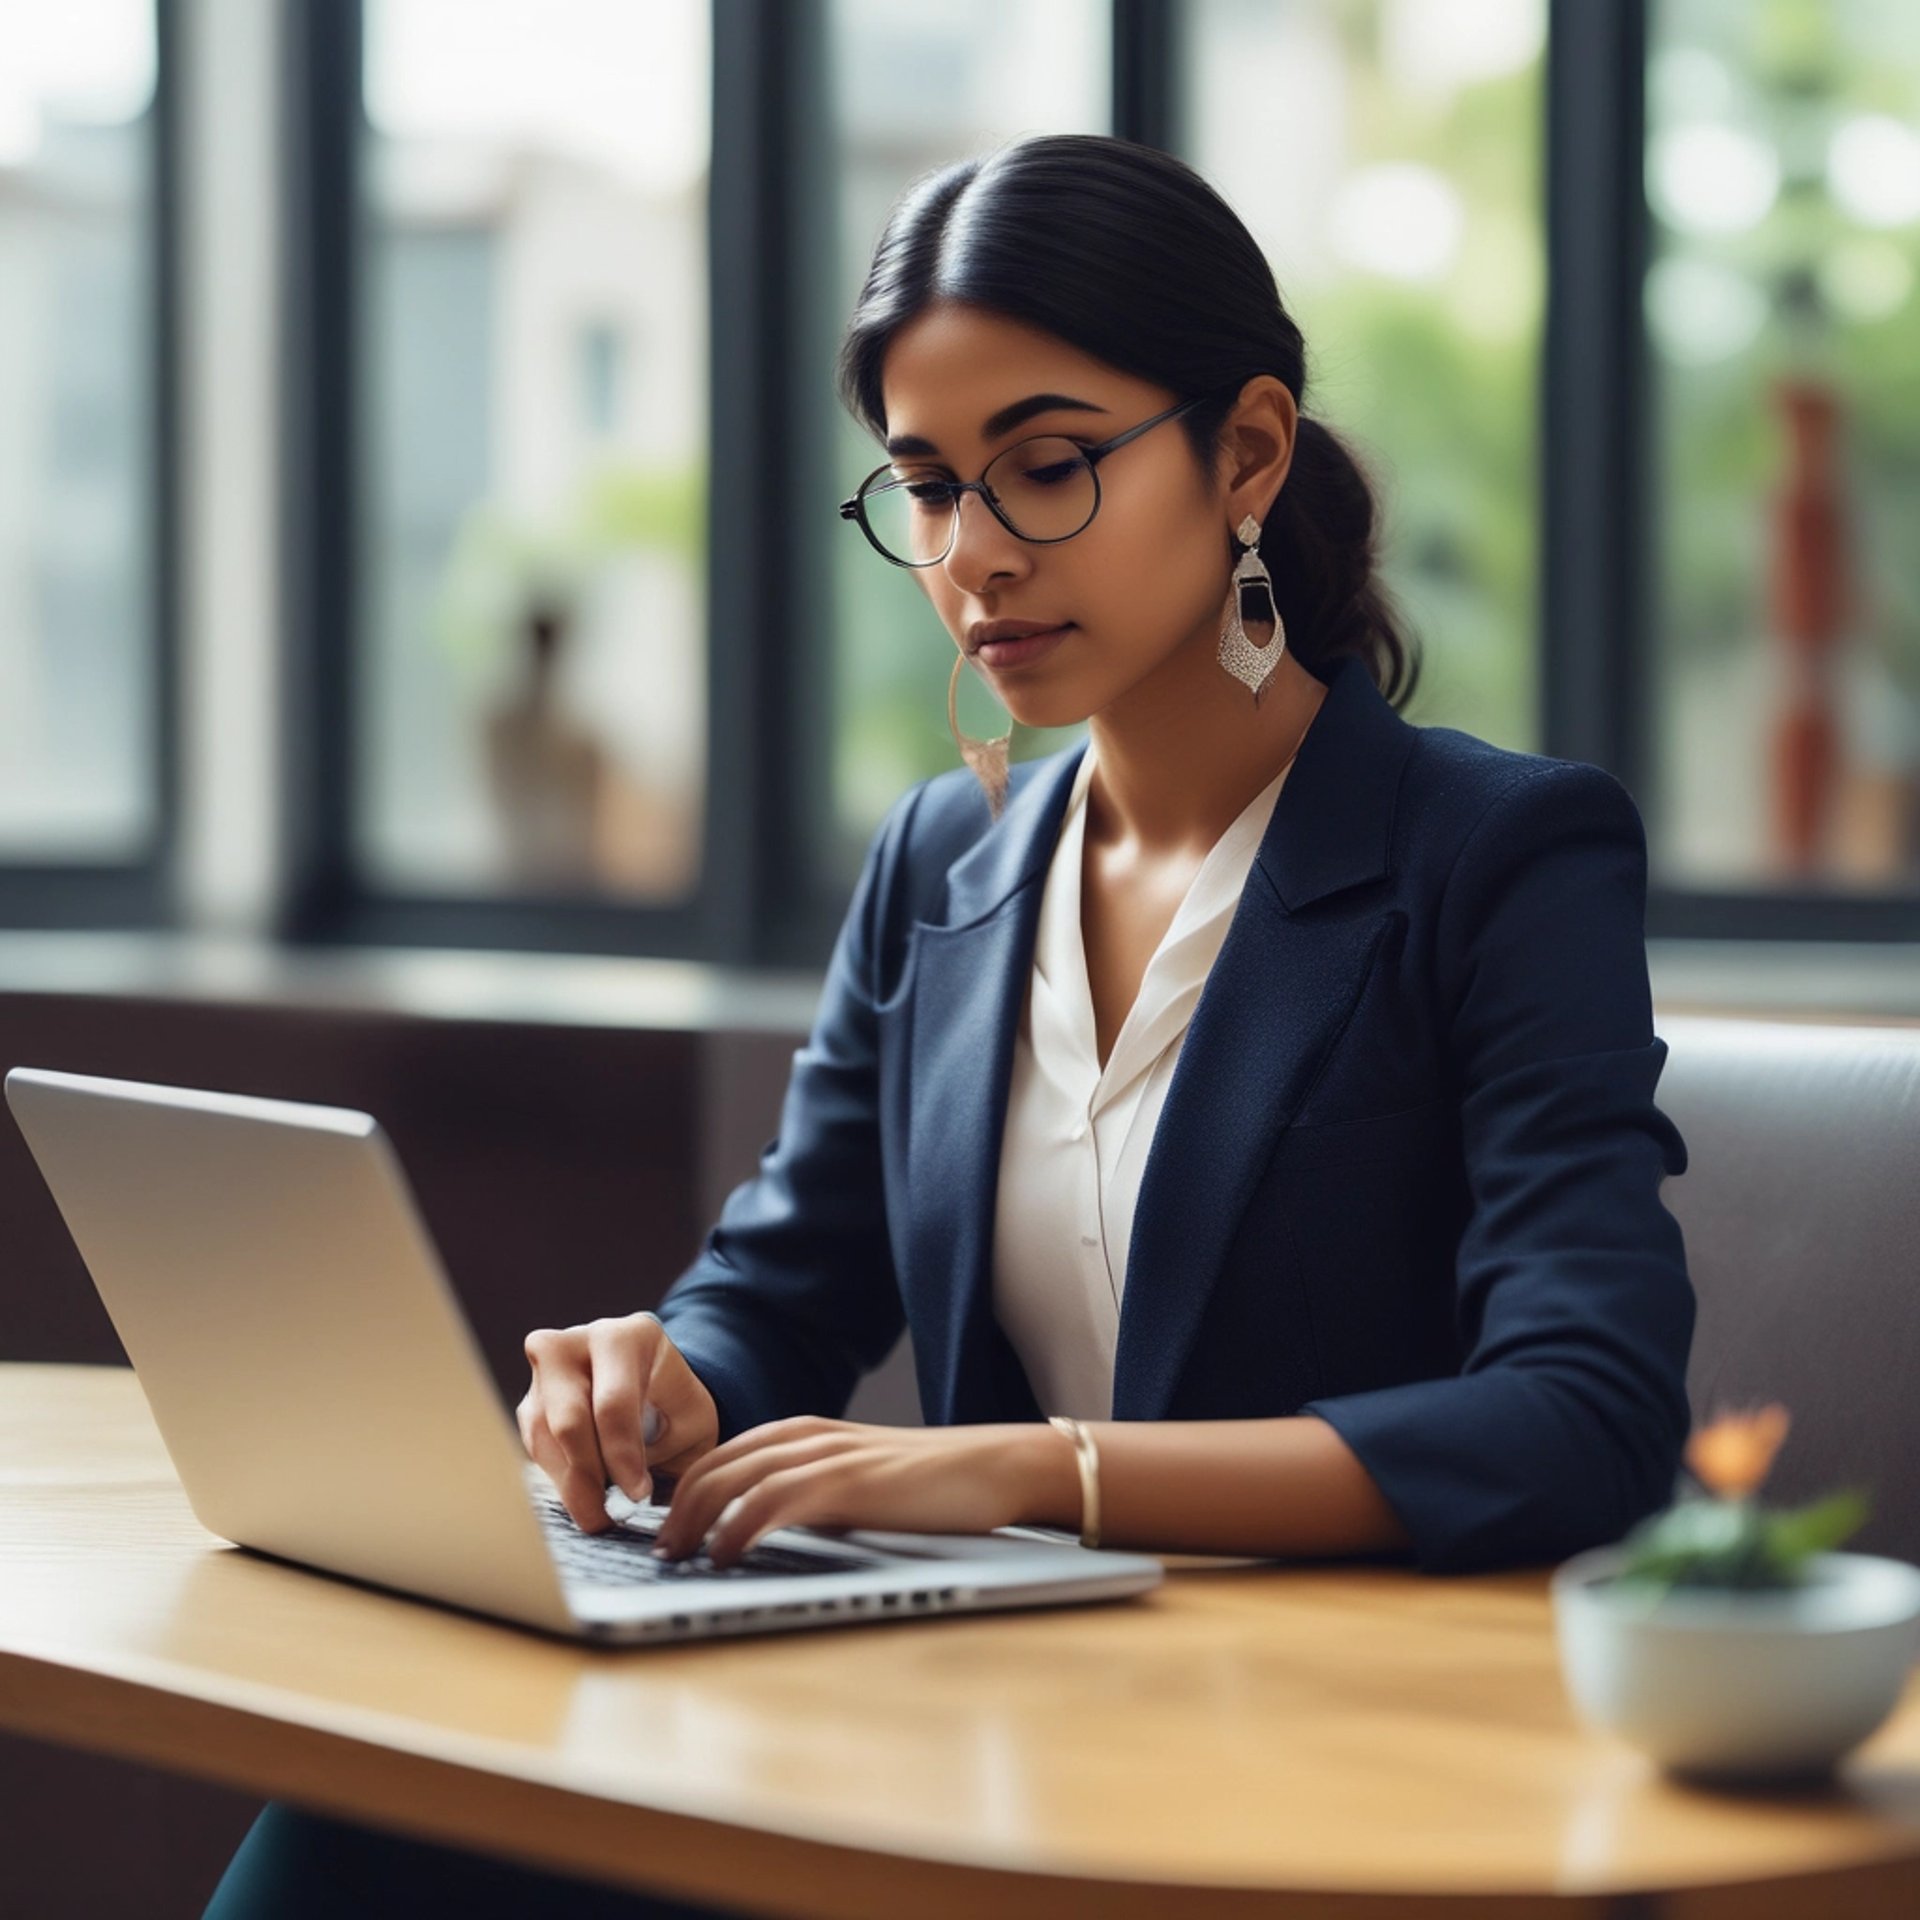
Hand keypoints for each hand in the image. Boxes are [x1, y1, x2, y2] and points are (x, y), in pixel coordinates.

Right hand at [517, 1311, 718, 1531]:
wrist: (653, 1384)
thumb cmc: (676, 1403)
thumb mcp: (691, 1419)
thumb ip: (672, 1451)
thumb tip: (641, 1503)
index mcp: (627, 1337)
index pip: (614, 1403)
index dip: (622, 1456)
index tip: (637, 1494)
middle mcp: (577, 1343)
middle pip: (569, 1419)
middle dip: (587, 1476)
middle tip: (605, 1517)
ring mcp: (546, 1371)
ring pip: (542, 1435)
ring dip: (568, 1482)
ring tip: (595, 1513)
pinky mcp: (530, 1400)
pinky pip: (533, 1446)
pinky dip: (556, 1477)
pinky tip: (580, 1496)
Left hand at [647, 1416, 1050, 1567]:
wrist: (993, 1467)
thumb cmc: (930, 1484)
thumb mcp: (858, 1484)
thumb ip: (815, 1494)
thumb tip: (769, 1531)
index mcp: (808, 1433)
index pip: (724, 1455)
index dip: (684, 1490)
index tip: (662, 1528)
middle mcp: (809, 1436)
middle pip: (717, 1464)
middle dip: (676, 1507)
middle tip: (656, 1549)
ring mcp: (828, 1456)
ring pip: (736, 1479)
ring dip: (695, 1519)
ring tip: (675, 1556)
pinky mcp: (848, 1483)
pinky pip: (775, 1501)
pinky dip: (738, 1527)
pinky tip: (723, 1554)